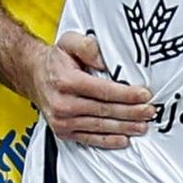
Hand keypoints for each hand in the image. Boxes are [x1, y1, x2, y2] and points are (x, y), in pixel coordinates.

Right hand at [34, 32, 152, 148]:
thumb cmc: (56, 60)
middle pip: (105, 110)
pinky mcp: (63, 131)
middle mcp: (63, 104)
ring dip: (124, 127)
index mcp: (66, 82)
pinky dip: (108, 141)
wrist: (33, 76)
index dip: (126, 94)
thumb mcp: (69, 42)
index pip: (103, 91)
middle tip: (149, 112)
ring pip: (100, 126)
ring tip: (142, 126)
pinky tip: (123, 139)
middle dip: (130, 112)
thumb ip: (87, 46)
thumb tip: (104, 61)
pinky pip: (89, 139)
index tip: (144, 95)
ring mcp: (62, 120)